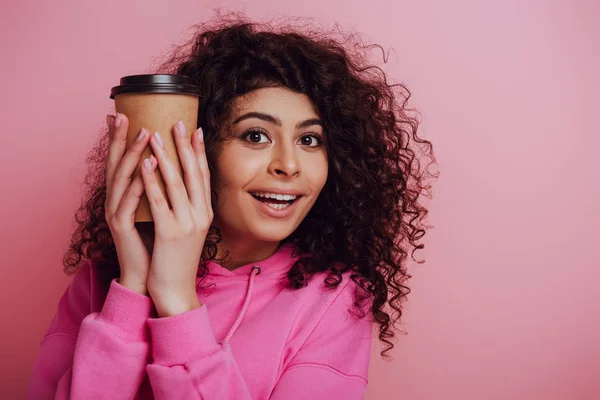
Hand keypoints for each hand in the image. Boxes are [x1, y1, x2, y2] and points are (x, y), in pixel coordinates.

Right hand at [104, 113, 152, 295]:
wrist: (152, 275)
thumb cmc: (157, 240)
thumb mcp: (159, 207)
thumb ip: (159, 187)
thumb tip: (172, 161)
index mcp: (124, 195)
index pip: (122, 160)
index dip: (122, 138)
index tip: (124, 113)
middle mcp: (116, 200)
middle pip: (116, 164)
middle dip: (120, 138)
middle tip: (124, 114)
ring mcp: (116, 213)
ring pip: (121, 179)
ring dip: (132, 156)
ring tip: (144, 134)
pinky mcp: (121, 228)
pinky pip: (128, 203)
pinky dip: (137, 186)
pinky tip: (145, 171)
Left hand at [141, 122, 212, 316]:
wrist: (176, 290)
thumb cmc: (177, 260)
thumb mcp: (189, 231)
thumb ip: (188, 209)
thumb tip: (181, 187)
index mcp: (205, 213)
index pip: (203, 176)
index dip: (198, 151)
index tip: (193, 130)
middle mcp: (200, 215)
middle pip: (193, 173)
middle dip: (184, 146)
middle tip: (177, 122)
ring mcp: (187, 223)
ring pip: (176, 183)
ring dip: (165, 156)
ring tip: (156, 135)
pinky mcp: (169, 232)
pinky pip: (159, 200)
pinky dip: (152, 179)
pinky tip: (145, 163)